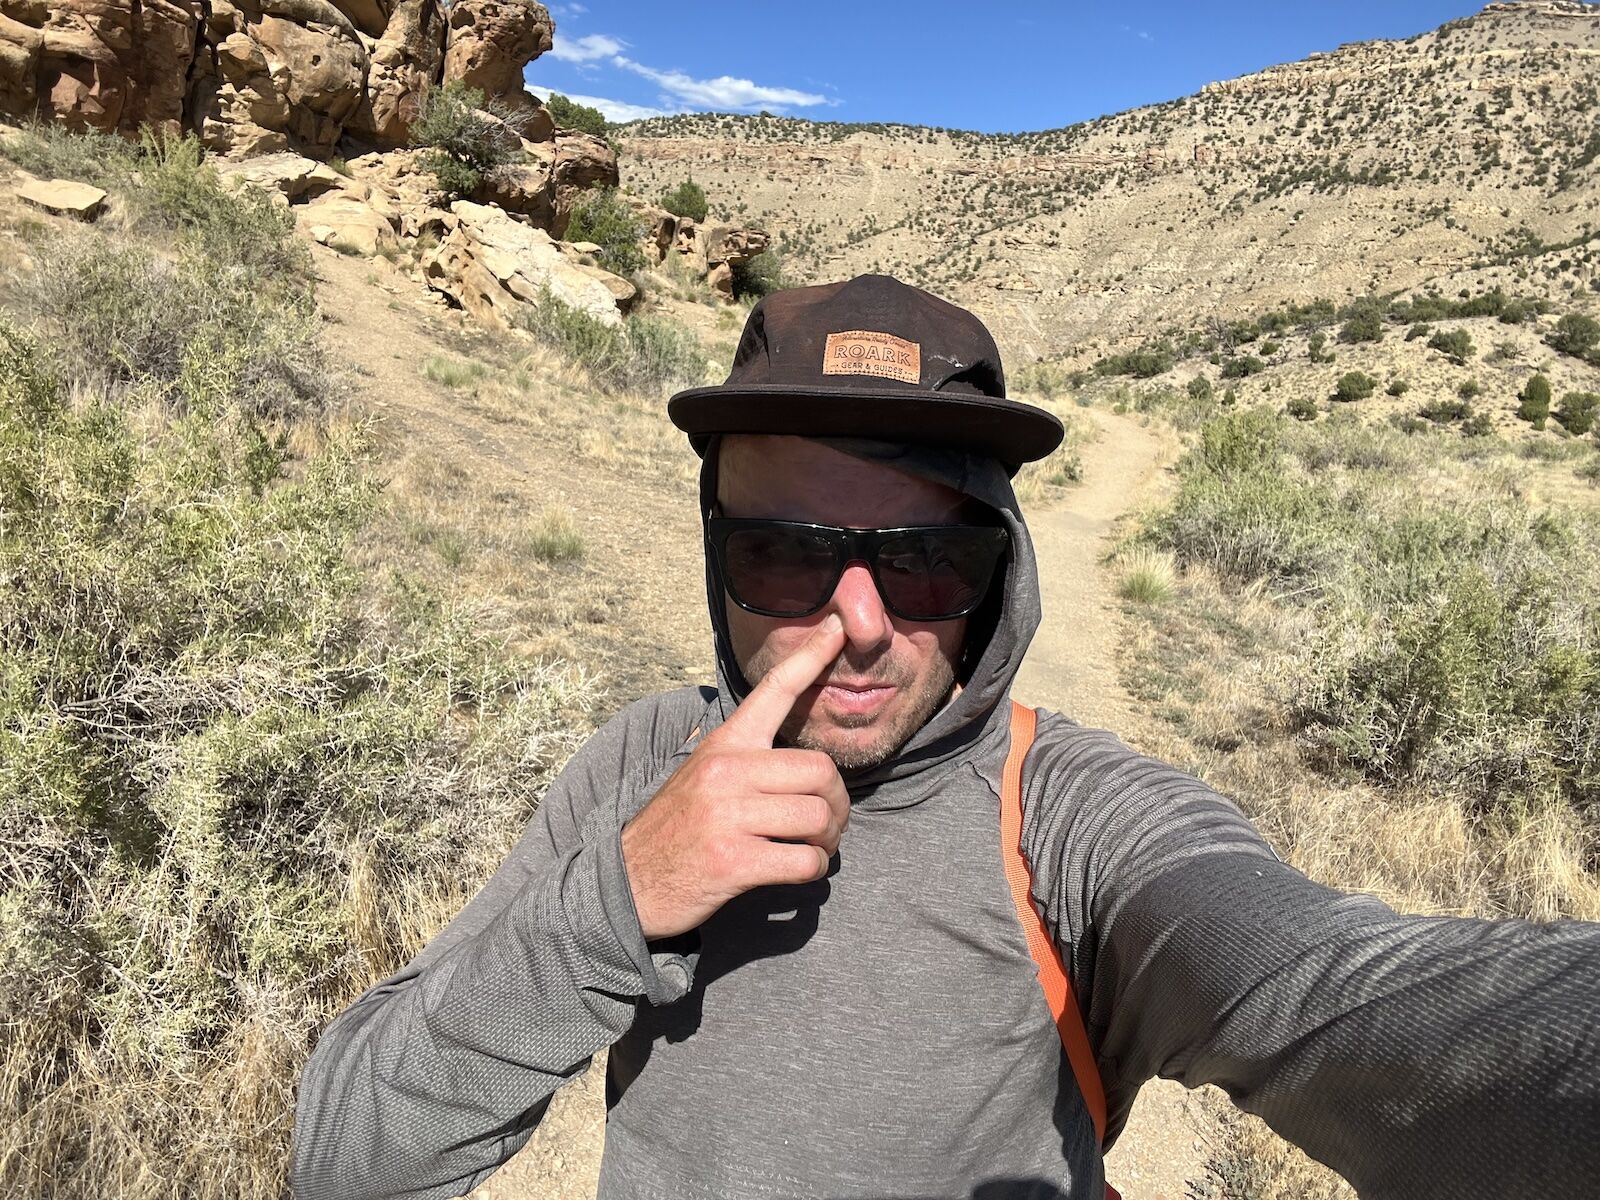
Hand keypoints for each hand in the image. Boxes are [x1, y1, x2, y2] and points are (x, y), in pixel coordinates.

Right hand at [621, 614, 850, 939]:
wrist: (629, 881)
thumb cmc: (678, 827)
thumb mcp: (702, 774)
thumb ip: (747, 759)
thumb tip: (800, 763)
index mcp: (724, 744)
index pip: (775, 690)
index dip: (812, 657)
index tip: (840, 625)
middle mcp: (726, 772)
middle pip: (820, 771)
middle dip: (837, 803)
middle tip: (829, 822)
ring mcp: (728, 816)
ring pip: (818, 817)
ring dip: (829, 839)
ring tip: (814, 846)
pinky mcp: (733, 861)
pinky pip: (805, 861)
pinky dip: (813, 869)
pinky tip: (798, 869)